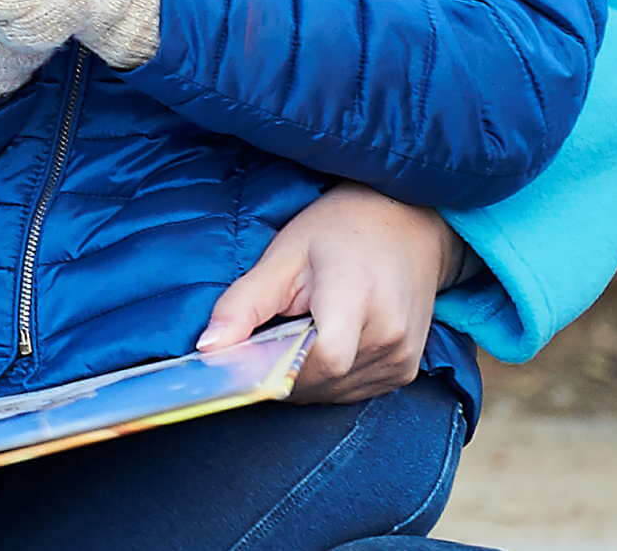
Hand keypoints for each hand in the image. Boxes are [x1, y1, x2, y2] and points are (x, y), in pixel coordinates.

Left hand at [197, 183, 463, 402]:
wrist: (408, 222)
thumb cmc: (342, 229)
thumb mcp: (286, 253)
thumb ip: (244, 303)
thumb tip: (207, 350)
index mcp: (357, 297)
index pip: (321, 361)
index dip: (280, 367)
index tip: (256, 353)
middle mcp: (388, 334)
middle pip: (320, 383)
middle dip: (286, 370)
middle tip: (277, 331)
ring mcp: (401, 357)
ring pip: (333, 394)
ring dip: (308, 376)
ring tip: (306, 329)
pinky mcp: (406, 370)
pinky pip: (353, 391)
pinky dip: (331, 378)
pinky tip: (329, 340)